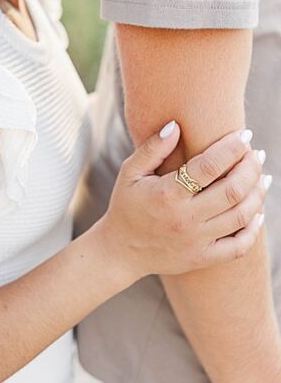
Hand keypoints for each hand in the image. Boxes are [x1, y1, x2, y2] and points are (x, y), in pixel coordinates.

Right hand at [96, 122, 266, 280]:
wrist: (120, 250)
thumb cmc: (125, 205)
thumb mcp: (129, 173)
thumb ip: (152, 149)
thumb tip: (175, 125)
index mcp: (166, 194)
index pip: (209, 166)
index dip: (231, 148)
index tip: (245, 134)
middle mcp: (185, 218)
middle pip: (233, 190)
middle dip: (251, 168)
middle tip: (257, 154)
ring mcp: (196, 241)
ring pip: (241, 215)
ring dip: (258, 193)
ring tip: (263, 176)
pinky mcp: (203, 257)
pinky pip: (240, 245)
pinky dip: (254, 228)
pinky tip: (257, 211)